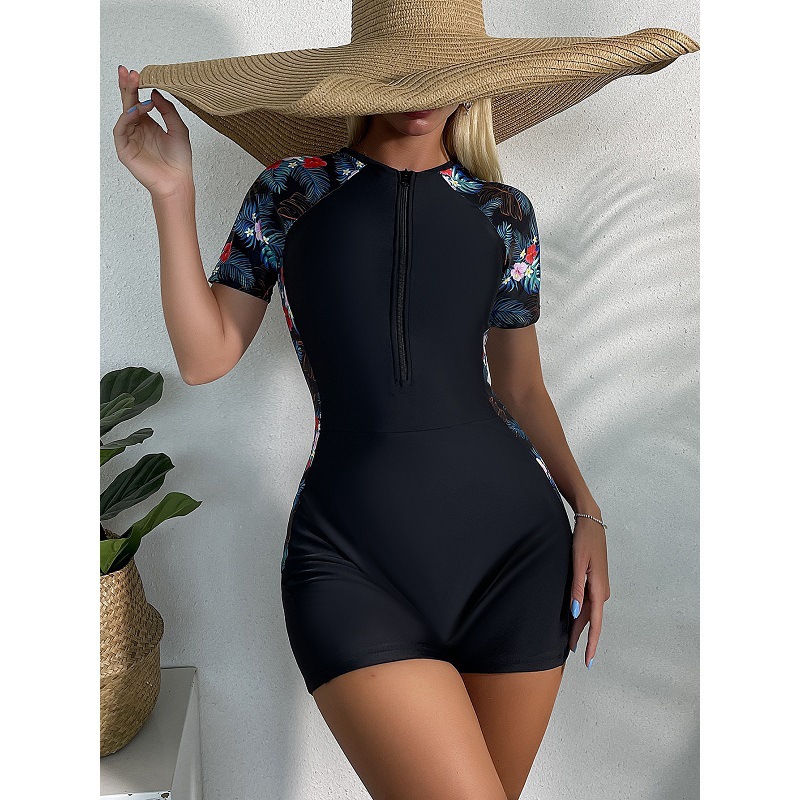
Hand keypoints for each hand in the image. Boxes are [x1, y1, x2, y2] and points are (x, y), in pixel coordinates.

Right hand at [113, 65, 193, 198]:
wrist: (178, 181)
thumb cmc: (179, 160)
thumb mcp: (178, 128)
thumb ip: (168, 110)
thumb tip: (154, 93)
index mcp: (148, 124)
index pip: (138, 101)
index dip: (136, 87)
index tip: (137, 73)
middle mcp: (137, 129)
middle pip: (128, 104)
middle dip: (127, 87)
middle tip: (127, 72)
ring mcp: (130, 139)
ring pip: (124, 114)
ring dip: (128, 99)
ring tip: (135, 87)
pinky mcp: (125, 149)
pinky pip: (121, 130)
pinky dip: (126, 118)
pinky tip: (135, 111)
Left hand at [567, 516, 610, 667]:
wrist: (591, 522)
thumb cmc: (584, 541)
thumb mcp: (578, 564)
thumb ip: (576, 589)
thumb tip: (575, 612)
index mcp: (599, 590)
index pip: (595, 623)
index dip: (591, 643)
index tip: (588, 661)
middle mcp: (602, 592)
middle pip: (590, 620)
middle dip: (581, 637)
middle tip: (569, 653)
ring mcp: (599, 587)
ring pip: (588, 612)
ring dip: (580, 625)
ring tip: (569, 641)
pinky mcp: (595, 581)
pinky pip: (588, 603)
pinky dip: (581, 613)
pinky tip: (573, 618)